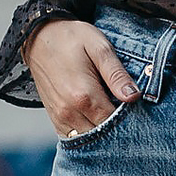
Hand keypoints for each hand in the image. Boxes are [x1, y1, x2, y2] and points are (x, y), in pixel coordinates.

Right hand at [21, 20, 140, 137]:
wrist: (39, 37)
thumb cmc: (71, 38)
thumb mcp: (99, 47)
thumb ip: (116, 74)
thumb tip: (133, 96)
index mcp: (83, 95)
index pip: (114, 122)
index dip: (129, 119)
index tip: (136, 109)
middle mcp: (69, 111)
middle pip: (101, 134)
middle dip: (117, 127)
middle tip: (127, 111)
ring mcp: (59, 117)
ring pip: (88, 138)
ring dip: (102, 132)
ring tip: (111, 113)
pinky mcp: (54, 118)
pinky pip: (74, 136)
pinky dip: (88, 132)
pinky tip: (97, 119)